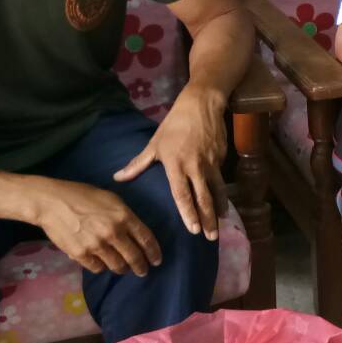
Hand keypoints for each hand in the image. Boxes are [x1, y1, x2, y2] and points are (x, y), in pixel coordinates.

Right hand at [31, 178, 159, 276]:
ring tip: (122, 268)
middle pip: (134, 257)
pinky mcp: (81, 254)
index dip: (154, 253)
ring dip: (122, 268)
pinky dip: (101, 266)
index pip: (146, 239)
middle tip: (143, 271)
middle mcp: (113, 232)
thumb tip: (134, 232)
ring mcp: (97, 245)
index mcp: (123, 216)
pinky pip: (98, 268)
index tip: (156, 260)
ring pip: (117, 265)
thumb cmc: (81, 195)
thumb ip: (124, 215)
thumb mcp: (110, 199)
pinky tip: (101, 263)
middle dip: (141, 267)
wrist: (51, 202)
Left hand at [114, 86, 228, 238]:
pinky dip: (223, 196)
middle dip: (207, 219)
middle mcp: (195, 167)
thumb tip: (117, 177)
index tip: (192, 230)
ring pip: (216, 192)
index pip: (182, 194)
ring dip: (218, 211)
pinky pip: (221, 181)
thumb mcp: (154, 143)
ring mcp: (210, 163)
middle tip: (210, 237)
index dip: (187, 212)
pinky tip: (224, 207)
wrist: (202, 105)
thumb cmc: (174, 125)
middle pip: (202, 198)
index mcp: (176, 164)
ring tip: (219, 226)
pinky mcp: (221, 159)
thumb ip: (138, 164)